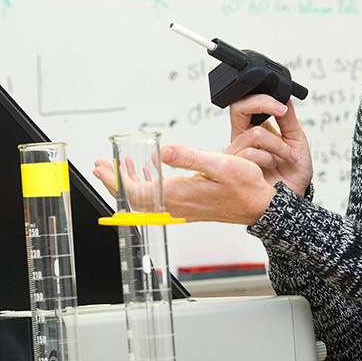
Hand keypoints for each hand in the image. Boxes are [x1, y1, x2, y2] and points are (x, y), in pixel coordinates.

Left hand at [94, 147, 276, 224]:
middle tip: (100, 166)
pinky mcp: (187, 207)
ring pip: (144, 200)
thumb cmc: (245, 186)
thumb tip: (164, 152)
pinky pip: (157, 200)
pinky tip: (146, 173)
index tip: (104, 166)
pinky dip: (145, 187)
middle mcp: (176, 205)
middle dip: (114, 182)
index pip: (136, 193)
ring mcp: (181, 208)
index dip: (116, 180)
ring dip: (127, 184)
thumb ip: (189, 157)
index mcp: (179, 194)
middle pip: (134, 198)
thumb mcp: (220, 164)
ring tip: (117, 168)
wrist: (260, 207)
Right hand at [226, 95, 312, 196]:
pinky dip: (270, 157)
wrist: (292, 199)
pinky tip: (275, 166)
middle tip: (281, 111)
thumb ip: (288, 118)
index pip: (245, 103)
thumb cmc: (294, 172)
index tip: (282, 106)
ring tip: (288, 157)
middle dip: (262, 105)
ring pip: (253, 133)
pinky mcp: (235, 168)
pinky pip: (250, 153)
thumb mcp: (297, 139)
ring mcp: (237, 153)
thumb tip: (284, 95)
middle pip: (238, 108)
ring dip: (278, 144)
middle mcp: (243, 138)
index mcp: (255, 128)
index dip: (261, 98)